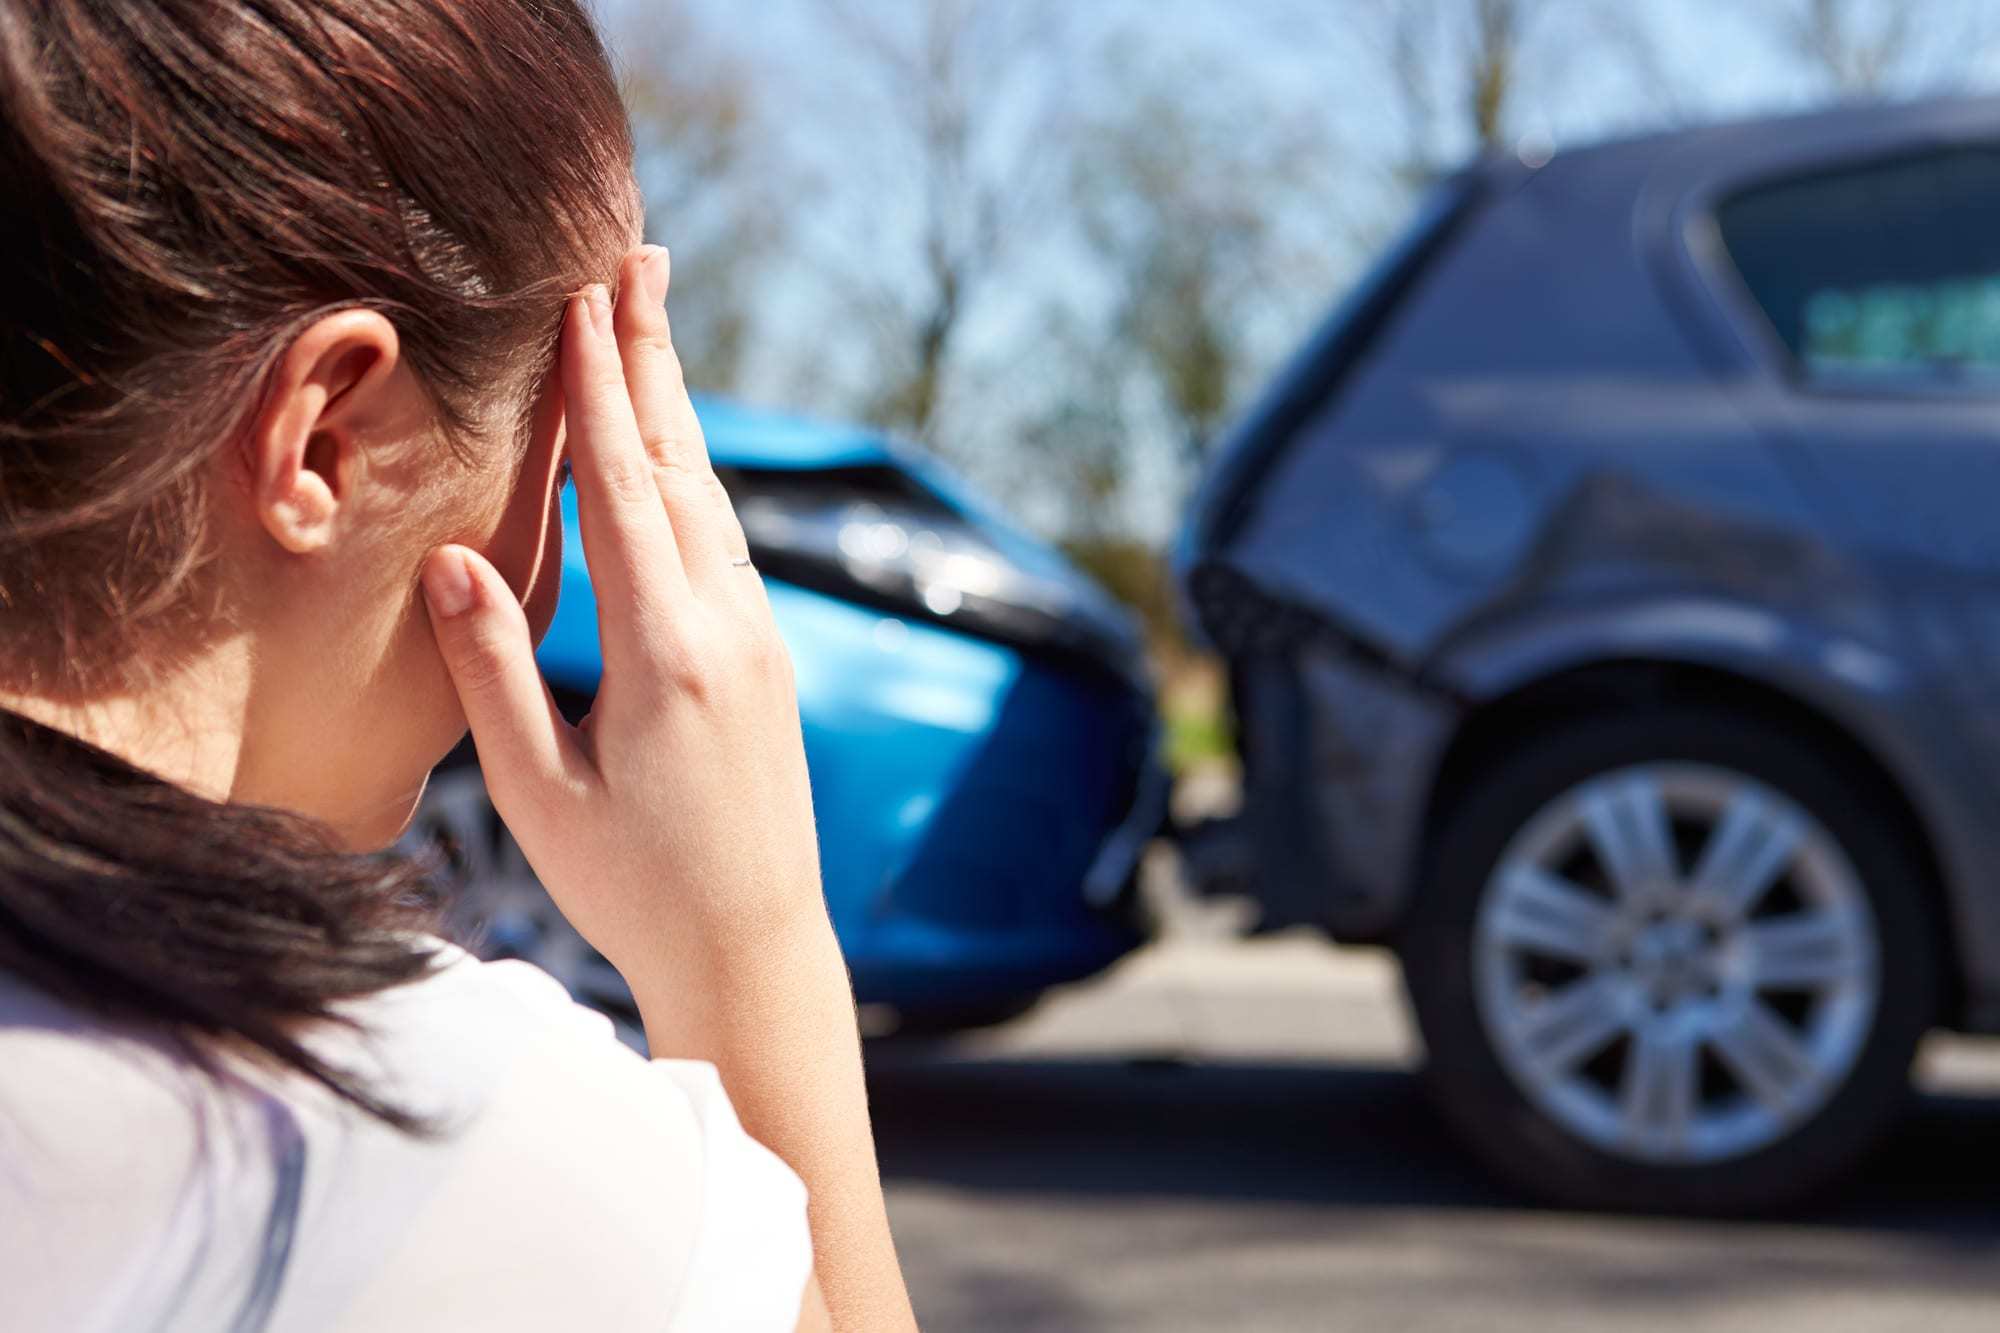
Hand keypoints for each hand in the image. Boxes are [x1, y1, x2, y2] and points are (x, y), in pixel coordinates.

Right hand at [419, 245, 823, 995]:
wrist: (755, 947)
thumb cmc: (633, 887)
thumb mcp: (539, 792)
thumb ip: (495, 668)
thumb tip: (451, 555)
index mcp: (666, 655)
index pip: (625, 491)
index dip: (598, 391)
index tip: (582, 298)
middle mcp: (729, 630)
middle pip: (684, 467)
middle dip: (653, 358)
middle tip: (640, 257)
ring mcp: (760, 641)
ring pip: (713, 501)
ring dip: (677, 408)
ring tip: (649, 326)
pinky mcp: (767, 660)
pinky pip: (726, 544)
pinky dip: (692, 478)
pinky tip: (675, 454)